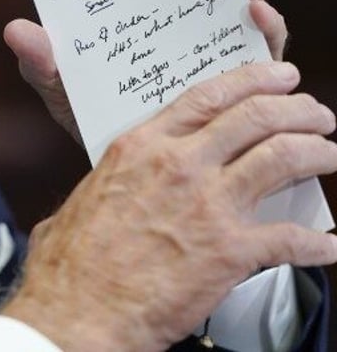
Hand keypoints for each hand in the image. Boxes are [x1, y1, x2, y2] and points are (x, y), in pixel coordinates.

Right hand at [0, 62, 336, 351]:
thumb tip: (128, 178)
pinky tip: (327, 246)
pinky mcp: (229, 252)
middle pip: (255, 117)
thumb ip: (122, 173)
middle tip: (317, 113)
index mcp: (142, 145)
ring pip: (282, 158)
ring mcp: (208, 205)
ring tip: (329, 154)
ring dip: (316, 152)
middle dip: (297, 110)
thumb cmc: (73, 257)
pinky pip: (291, 238)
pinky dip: (318, 243)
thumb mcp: (93, 189)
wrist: (77, 307)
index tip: (279, 77)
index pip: (208, 95)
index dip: (253, 80)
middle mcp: (179, 164)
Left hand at [4, 0, 287, 140]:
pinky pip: (268, 40)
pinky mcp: (247, 68)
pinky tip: (253, 10)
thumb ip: (40, 60)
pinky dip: (268, 22)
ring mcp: (223, 30)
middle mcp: (192, 1)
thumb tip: (16, 30)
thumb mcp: (59, 84)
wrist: (125, 163)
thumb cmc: (91, 111)